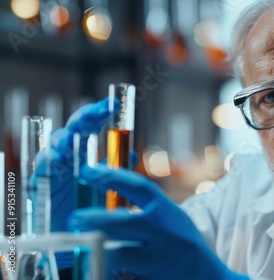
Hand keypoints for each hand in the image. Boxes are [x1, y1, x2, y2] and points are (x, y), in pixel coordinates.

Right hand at [33, 98, 117, 268]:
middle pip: (74, 128)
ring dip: (68, 138)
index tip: (114, 104)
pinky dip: (50, 160)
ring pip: (57, 144)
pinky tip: (60, 157)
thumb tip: (130, 156)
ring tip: (79, 135)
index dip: (100, 112)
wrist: (77, 237)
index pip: (91, 126)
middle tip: (101, 111)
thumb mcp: (109, 188)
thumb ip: (116, 171)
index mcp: (84, 152)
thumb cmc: (91, 208)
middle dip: (87, 117)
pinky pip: (42, 167)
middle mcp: (69, 155)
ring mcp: (54, 167)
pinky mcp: (41, 183)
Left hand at [68, 164, 248, 279]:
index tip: (88, 172)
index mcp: (167, 212)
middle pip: (121, 222)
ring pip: (117, 255)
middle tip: (75, 218)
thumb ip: (144, 203)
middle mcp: (164, 233)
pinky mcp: (151, 279)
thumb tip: (107, 179)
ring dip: (98, 249)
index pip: (139, 187)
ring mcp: (158, 260)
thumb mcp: (170, 215)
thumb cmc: (182, 241)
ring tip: (83, 245)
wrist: (205, 275)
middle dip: (93, 219)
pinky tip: (97, 264)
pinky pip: (122, 275)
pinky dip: (109, 270)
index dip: (111, 176)